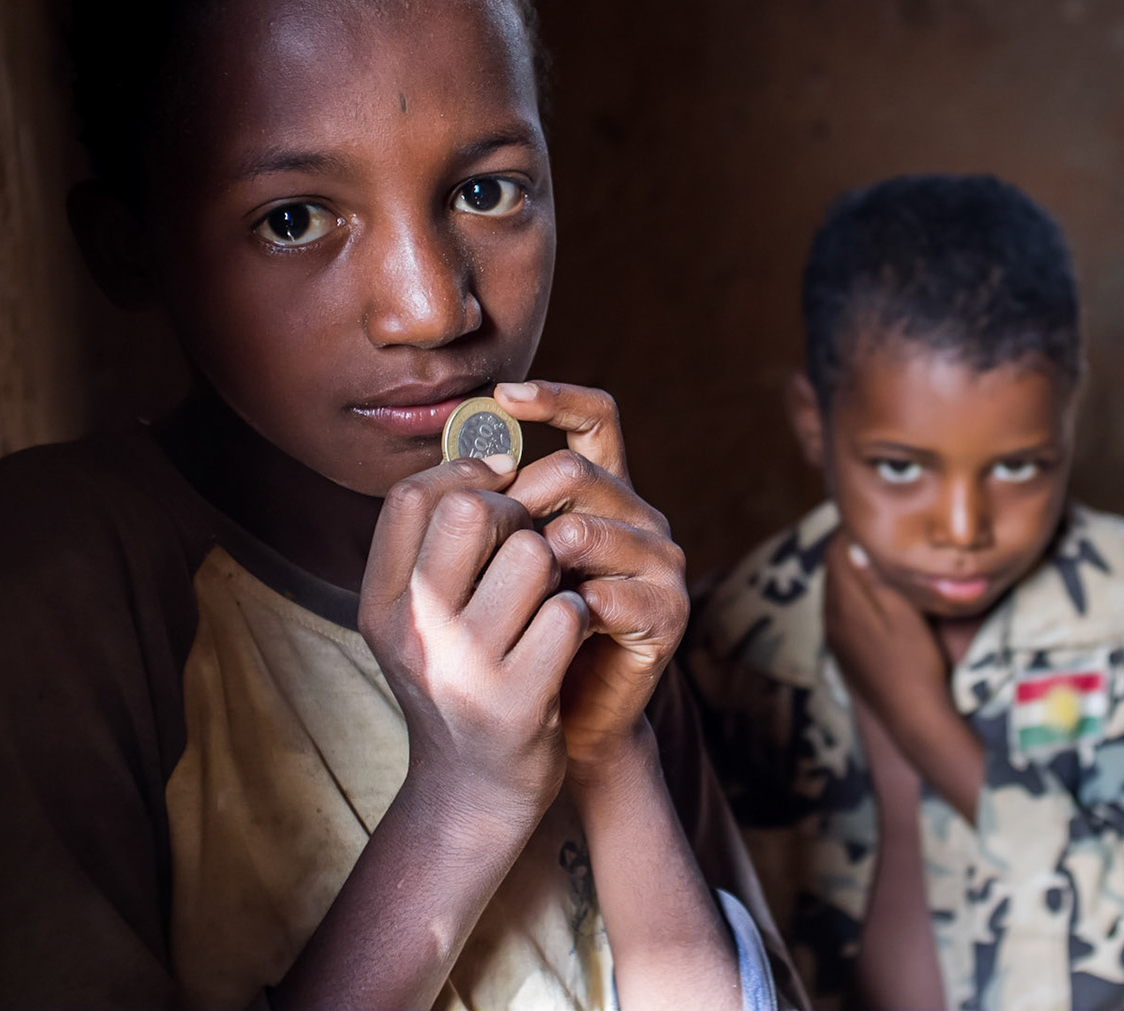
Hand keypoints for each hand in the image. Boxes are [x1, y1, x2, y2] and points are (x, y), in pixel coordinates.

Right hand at [358, 456, 591, 818]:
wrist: (471, 791)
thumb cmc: (456, 679)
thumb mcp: (417, 617)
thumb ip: (434, 545)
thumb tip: (483, 454)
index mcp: (381, 602)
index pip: (409, 497)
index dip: (464, 472)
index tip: (498, 483)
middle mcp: (412, 630)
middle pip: (475, 511)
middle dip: (518, 514)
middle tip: (529, 547)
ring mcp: (464, 666)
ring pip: (536, 554)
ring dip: (556, 568)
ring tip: (547, 598)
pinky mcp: (518, 699)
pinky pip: (570, 611)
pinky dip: (578, 614)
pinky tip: (565, 638)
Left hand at [492, 381, 688, 786]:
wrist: (556, 728)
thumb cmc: (515, 642)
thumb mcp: (492, 567)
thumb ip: (485, 513)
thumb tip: (454, 458)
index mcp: (601, 491)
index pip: (595, 417)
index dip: (556, 397)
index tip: (502, 395)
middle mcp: (638, 514)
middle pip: (578, 471)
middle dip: (519, 505)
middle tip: (483, 552)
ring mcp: (660, 561)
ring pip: (589, 530)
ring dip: (537, 564)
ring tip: (511, 600)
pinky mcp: (669, 612)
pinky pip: (611, 593)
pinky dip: (568, 612)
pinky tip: (548, 630)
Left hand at [823, 534, 949, 729]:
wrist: (912, 715)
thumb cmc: (914, 659)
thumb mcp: (903, 610)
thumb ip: (876, 576)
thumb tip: (858, 544)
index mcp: (843, 603)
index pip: (835, 551)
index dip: (852, 530)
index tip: (875, 519)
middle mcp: (830, 619)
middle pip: (833, 570)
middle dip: (852, 549)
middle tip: (881, 535)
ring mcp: (835, 639)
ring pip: (836, 591)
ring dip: (853, 573)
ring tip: (880, 561)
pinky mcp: (844, 653)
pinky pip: (840, 612)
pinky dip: (854, 596)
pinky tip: (876, 599)